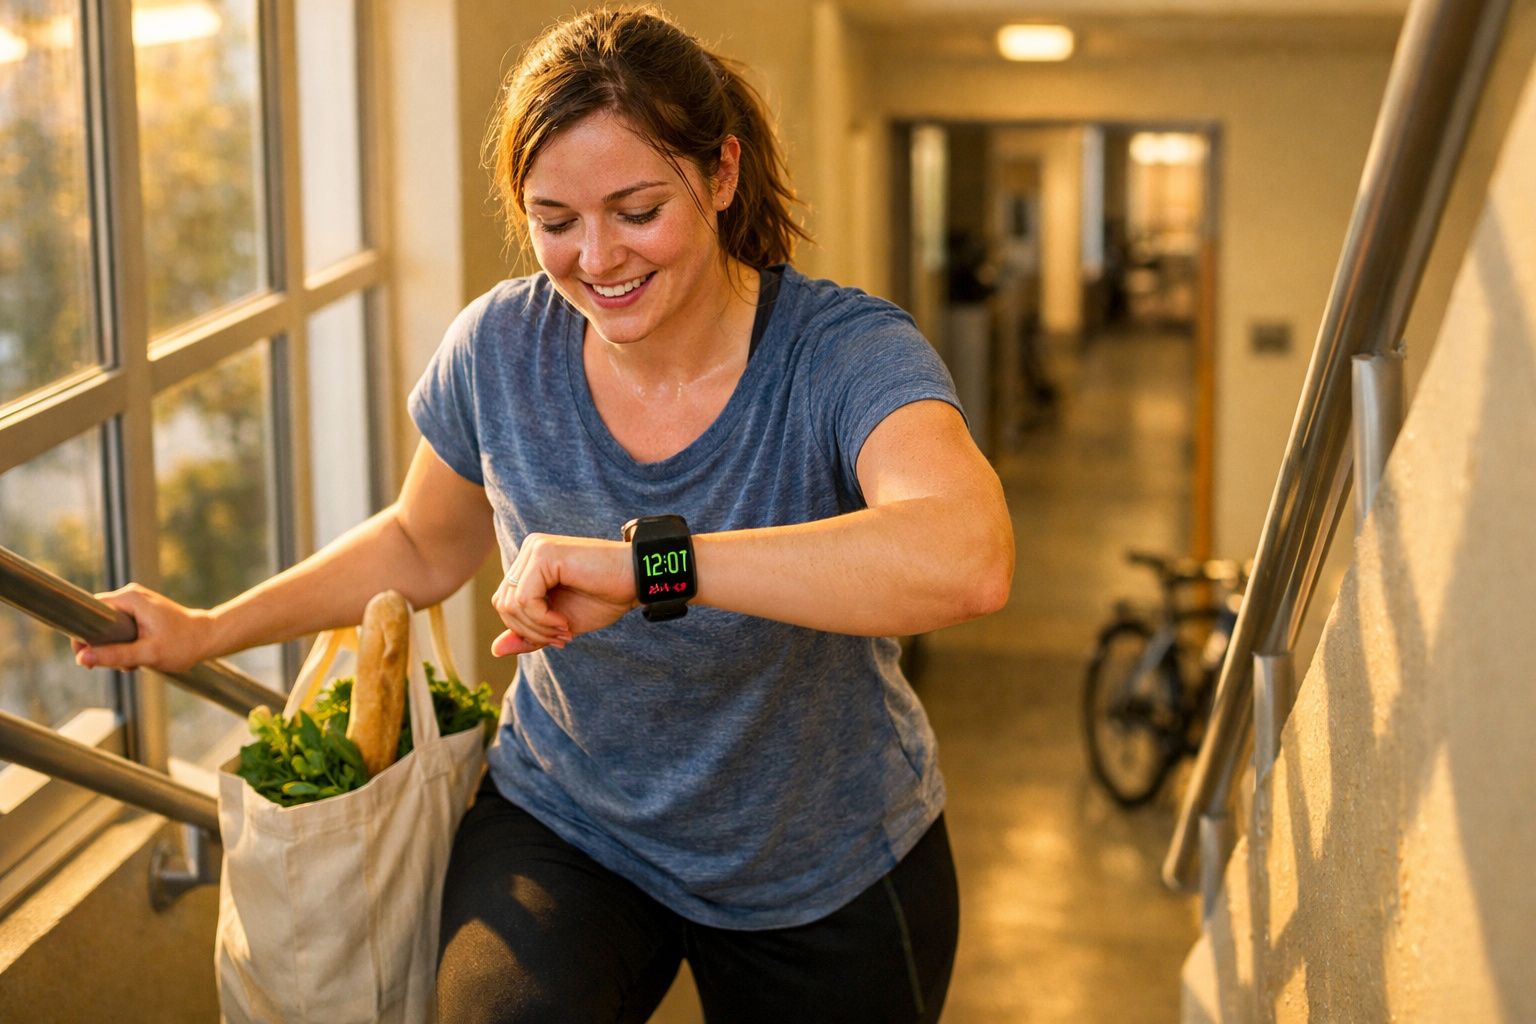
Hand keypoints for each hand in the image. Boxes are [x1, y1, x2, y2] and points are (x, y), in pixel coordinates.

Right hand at [71, 583, 214, 672]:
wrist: (209, 638)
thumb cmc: (183, 644)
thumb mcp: (148, 654)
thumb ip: (115, 655)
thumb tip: (82, 659)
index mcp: (130, 598)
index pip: (89, 609)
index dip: (83, 633)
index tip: (85, 654)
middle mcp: (130, 595)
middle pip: (98, 620)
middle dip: (103, 645)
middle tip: (118, 663)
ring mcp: (136, 603)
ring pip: (109, 628)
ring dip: (115, 648)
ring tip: (133, 662)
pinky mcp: (141, 612)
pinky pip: (120, 628)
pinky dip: (125, 645)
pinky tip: (138, 657)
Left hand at [490, 533, 635, 655]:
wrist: (637, 581)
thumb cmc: (604, 598)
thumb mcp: (559, 624)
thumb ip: (528, 634)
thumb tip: (494, 650)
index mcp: (531, 563)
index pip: (504, 603)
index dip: (525, 629)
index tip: (559, 637)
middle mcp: (530, 550)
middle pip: (502, 603)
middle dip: (530, 630)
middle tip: (563, 636)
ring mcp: (536, 549)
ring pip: (510, 603)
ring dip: (538, 627)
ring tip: (565, 629)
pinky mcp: (544, 553)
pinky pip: (524, 598)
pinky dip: (542, 619)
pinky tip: (564, 621)